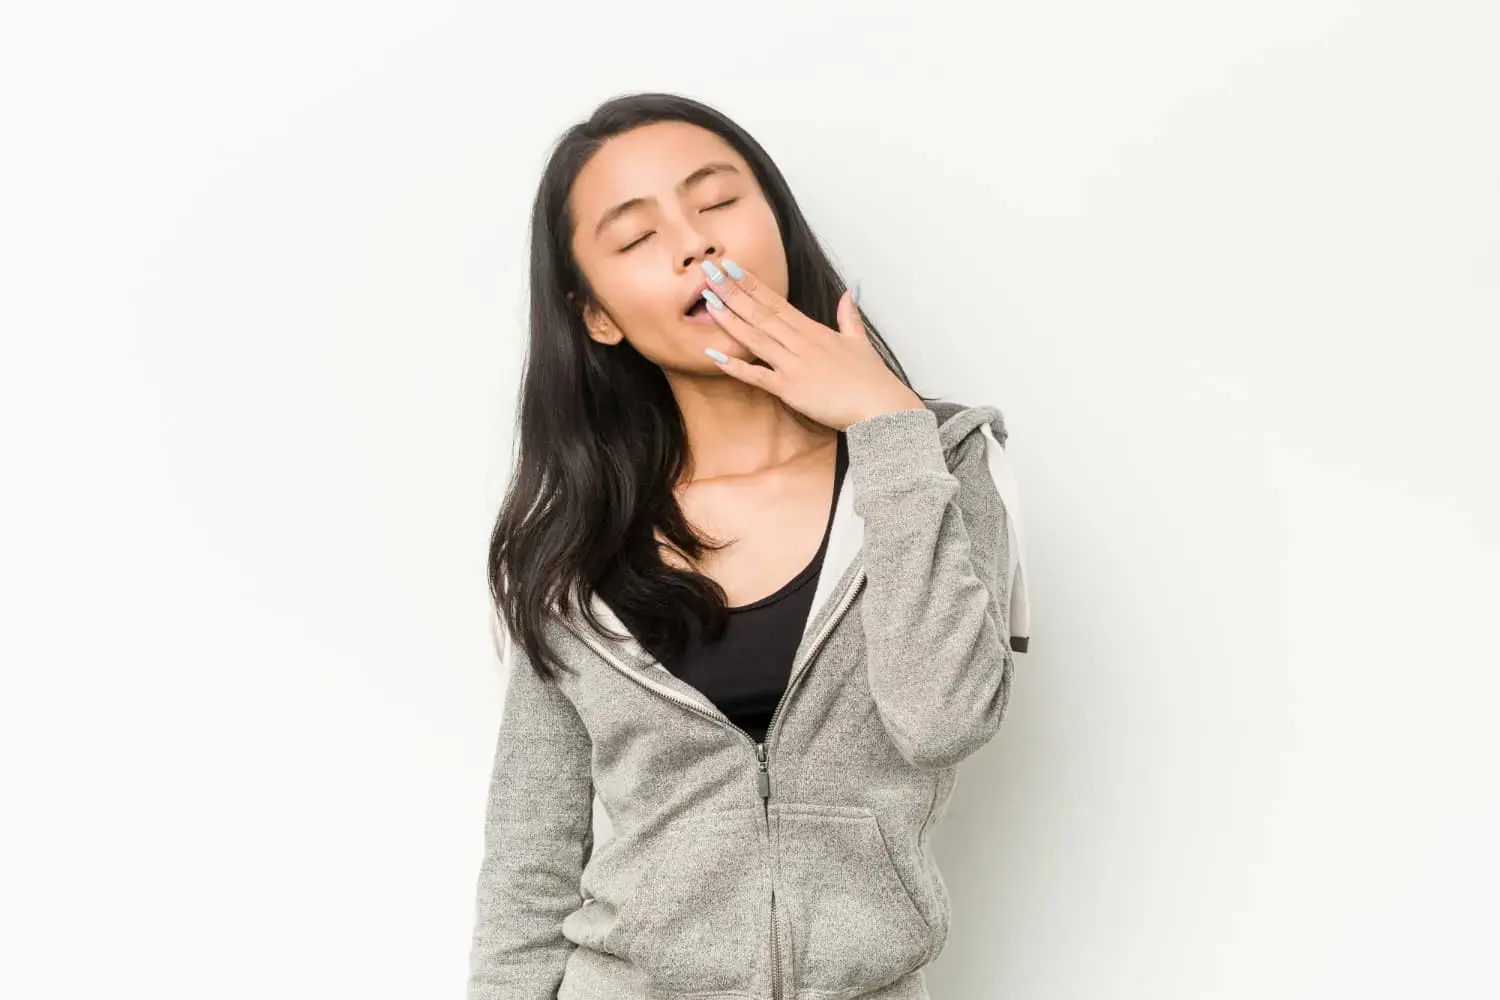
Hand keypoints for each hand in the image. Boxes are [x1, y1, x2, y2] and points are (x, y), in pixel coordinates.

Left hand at [699, 259, 925, 429]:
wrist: (881, 407)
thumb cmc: (871, 378)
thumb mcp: (860, 341)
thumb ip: (849, 315)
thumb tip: (852, 290)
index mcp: (813, 330)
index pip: (777, 301)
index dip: (752, 284)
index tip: (732, 267)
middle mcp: (800, 343)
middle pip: (761, 313)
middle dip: (733, 292)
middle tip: (708, 273)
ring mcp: (794, 365)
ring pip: (756, 337)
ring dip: (730, 319)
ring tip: (707, 302)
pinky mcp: (790, 389)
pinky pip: (758, 376)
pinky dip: (736, 366)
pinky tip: (714, 356)